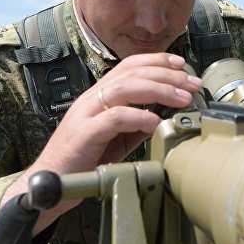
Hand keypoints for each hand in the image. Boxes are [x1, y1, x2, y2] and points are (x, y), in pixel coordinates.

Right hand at [0, 53, 200, 227]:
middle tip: (192, 84)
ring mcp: (86, 114)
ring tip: (182, 98)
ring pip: (124, 88)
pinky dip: (139, 117)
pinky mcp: (84, 134)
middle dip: (167, 74)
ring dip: (159, 90)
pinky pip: (115, 117)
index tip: (183, 65)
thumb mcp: (117, 139)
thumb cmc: (83, 161)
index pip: (129, 66)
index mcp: (99, 96)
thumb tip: (167, 115)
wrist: (51, 182)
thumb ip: (137, 125)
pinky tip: (156, 122)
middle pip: (131, 73)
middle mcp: (91, 99)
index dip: (157, 61)